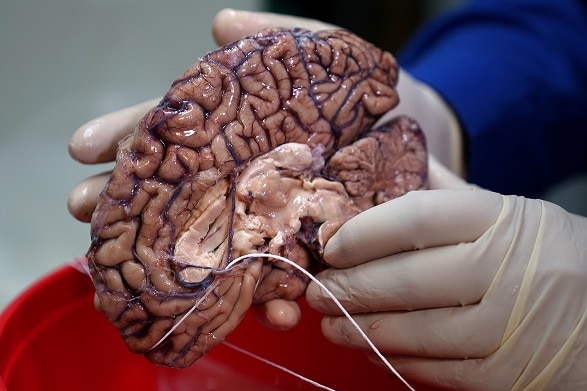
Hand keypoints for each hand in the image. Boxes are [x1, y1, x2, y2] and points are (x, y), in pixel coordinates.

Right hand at [68, 9, 465, 331]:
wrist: (422, 140)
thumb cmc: (372, 97)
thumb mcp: (331, 57)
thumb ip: (281, 37)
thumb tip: (221, 22)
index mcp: (242, 133)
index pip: (175, 130)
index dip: (129, 134)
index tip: (85, 147)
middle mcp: (246, 178)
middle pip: (179, 190)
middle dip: (130, 201)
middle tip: (85, 210)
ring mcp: (272, 219)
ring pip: (221, 247)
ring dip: (191, 266)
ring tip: (165, 273)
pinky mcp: (306, 251)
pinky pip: (282, 280)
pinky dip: (275, 298)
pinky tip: (275, 308)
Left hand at [306, 159, 586, 388]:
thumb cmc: (542, 254)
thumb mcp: (507, 212)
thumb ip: (448, 193)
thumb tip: (399, 158)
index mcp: (500, 218)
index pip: (415, 218)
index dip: (363, 233)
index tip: (330, 245)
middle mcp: (506, 269)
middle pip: (405, 279)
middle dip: (349, 287)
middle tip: (316, 291)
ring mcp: (509, 325)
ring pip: (415, 330)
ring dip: (361, 329)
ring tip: (330, 322)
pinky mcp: (510, 372)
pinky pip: (437, 368)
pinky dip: (395, 359)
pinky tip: (371, 349)